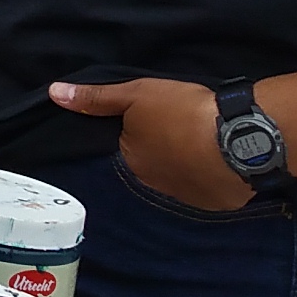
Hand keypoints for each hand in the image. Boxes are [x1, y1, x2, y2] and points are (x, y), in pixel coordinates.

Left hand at [53, 76, 253, 210]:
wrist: (242, 138)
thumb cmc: (184, 112)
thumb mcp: (137, 94)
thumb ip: (96, 98)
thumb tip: (53, 93)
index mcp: (134, 161)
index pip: (131, 146)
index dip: (145, 130)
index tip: (163, 118)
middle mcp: (156, 186)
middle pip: (156, 164)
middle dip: (167, 149)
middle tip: (187, 127)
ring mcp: (189, 197)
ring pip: (183, 177)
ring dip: (190, 164)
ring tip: (208, 142)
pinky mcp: (218, 203)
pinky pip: (210, 188)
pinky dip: (213, 177)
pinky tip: (223, 159)